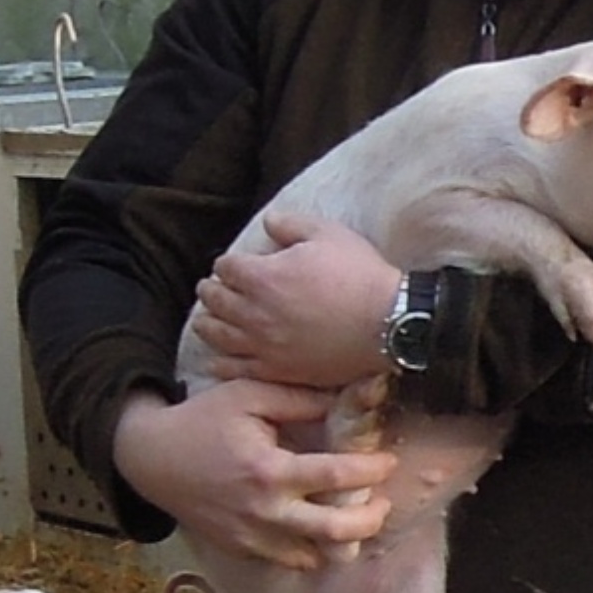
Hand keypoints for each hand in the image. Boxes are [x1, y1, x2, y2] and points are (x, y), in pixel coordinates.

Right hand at [113, 382, 394, 570]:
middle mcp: (264, 509)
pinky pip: (289, 560)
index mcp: (269, 469)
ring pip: (315, 554)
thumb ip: (298, 398)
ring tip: (356, 517)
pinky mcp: (242, 547)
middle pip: (335, 530)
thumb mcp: (248, 395)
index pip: (336, 474)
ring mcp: (252, 535)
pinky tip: (319, 528)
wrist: (152, 457)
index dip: (371, 469)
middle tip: (383, 502)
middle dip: (370, 519)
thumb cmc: (202, 419)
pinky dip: (311, 549)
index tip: (388, 460)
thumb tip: (344, 398)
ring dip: (344, 539)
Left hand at [193, 212, 400, 387]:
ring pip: (218, 335)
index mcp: (262, 277)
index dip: (226, 264)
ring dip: (207, 324)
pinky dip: (221, 363)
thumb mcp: (327, 233)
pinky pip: (237, 369)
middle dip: (210, 291)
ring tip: (205, 321)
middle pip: (215, 301)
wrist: (388, 323)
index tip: (231, 265)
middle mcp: (255, 312)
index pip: (225, 267)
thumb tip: (268, 222)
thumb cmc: (359, 274)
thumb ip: (290, 224)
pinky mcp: (278, 370)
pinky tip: (216, 360)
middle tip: (209, 289)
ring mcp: (264, 345)